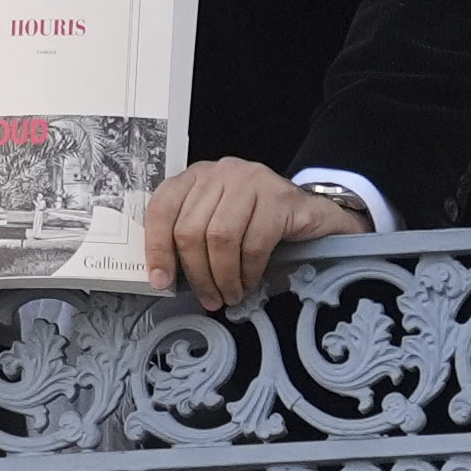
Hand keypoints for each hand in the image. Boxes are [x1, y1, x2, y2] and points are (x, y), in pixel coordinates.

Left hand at [143, 157, 362, 306]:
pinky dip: (248, 270)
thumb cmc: (258, 224)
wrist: (314, 216)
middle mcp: (221, 172)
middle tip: (209, 299)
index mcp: (196, 177)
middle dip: (197, 273)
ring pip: (220, 237)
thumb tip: (165, 278)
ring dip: (223, 276)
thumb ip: (191, 238)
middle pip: (190, 229)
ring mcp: (251, 180)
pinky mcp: (279, 197)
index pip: (162, 208)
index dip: (156, 247)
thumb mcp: (218, 223)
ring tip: (230, 295)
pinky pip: (253, 242)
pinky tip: (249, 282)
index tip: (161, 281)